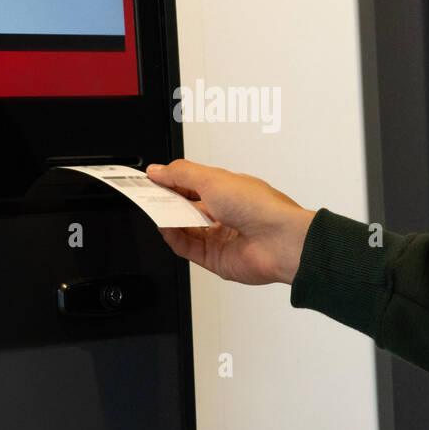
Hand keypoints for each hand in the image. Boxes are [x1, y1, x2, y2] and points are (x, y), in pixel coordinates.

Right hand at [145, 159, 316, 285]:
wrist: (280, 241)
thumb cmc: (261, 207)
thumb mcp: (213, 178)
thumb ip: (181, 174)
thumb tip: (158, 171)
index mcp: (229, 190)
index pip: (192, 184)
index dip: (171, 181)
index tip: (152, 178)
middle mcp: (225, 213)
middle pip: (186, 207)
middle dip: (166, 200)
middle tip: (148, 194)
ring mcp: (220, 237)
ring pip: (184, 228)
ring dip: (168, 218)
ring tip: (154, 209)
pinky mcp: (216, 259)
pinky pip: (187, 247)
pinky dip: (173, 237)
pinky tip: (165, 227)